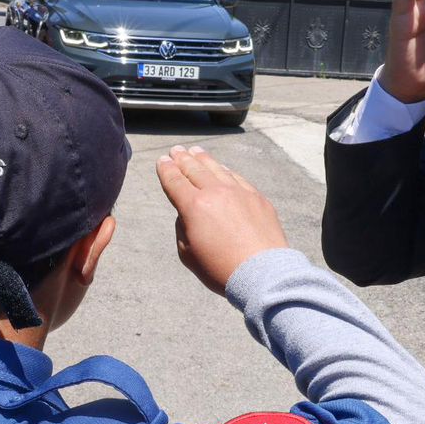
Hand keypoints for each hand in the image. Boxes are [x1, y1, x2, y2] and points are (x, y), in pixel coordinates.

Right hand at [154, 144, 287, 294]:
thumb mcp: (188, 254)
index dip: (166, 170)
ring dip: (204, 159)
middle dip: (183, 159)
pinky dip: (226, 171)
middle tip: (176, 150)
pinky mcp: (257, 198)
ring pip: (217, 169)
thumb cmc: (221, 269)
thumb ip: (182, 228)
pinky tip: (223, 169)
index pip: (175, 181)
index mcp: (194, 206)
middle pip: (195, 169)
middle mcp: (216, 192)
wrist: (262, 273)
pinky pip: (237, 178)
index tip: (162, 161)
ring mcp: (239, 192)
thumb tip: (188, 214)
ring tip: (196, 151)